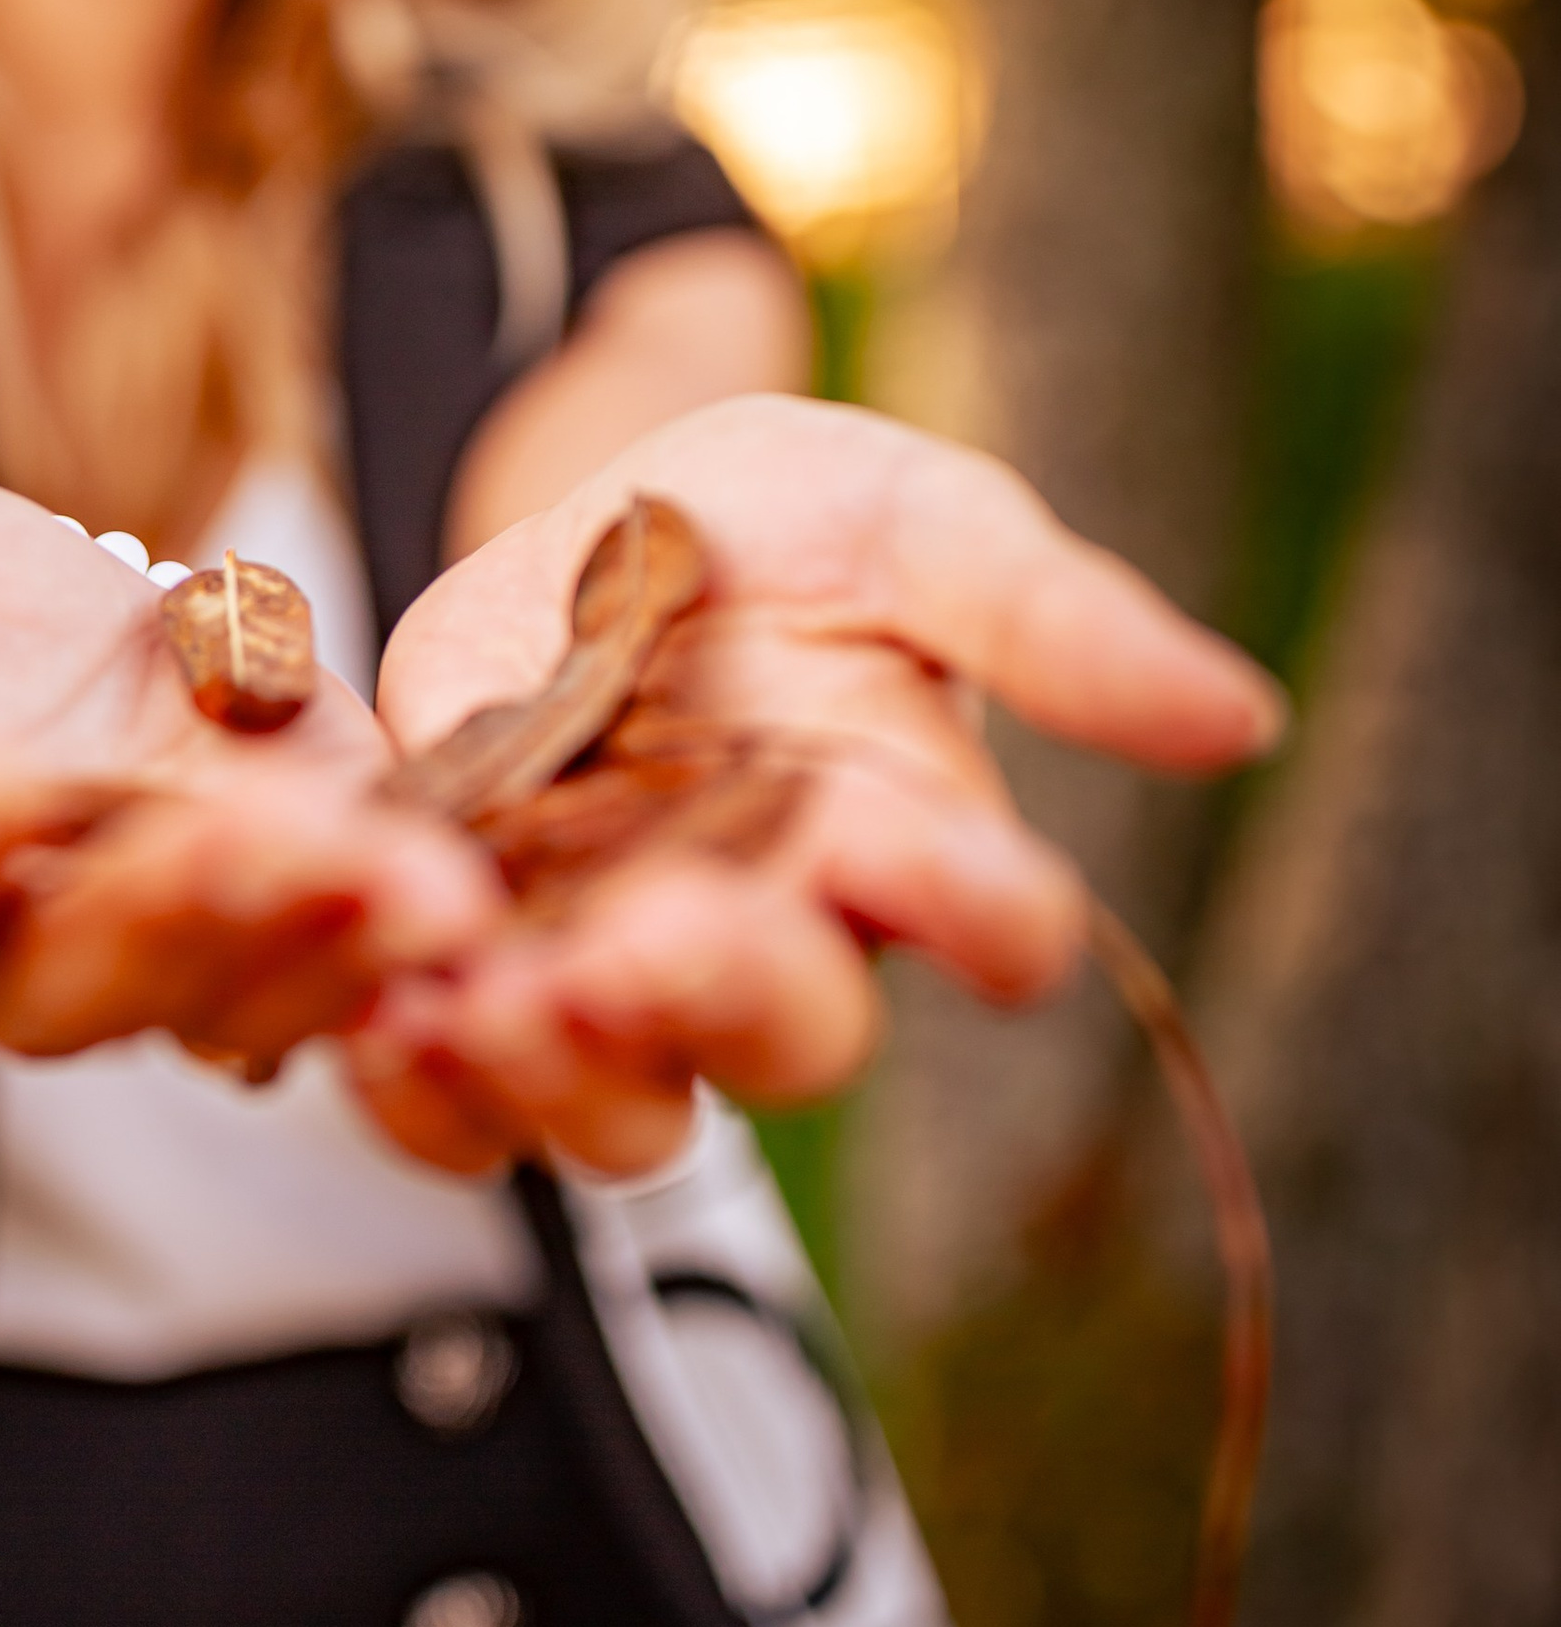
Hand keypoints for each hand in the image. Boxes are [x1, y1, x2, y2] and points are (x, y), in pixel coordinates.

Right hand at [0, 468, 495, 1061]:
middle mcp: (6, 949)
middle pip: (75, 977)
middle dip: (179, 915)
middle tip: (281, 847)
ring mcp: (155, 952)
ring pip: (232, 993)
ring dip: (331, 948)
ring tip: (431, 883)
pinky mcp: (279, 926)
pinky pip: (348, 978)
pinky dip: (419, 962)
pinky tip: (508, 923)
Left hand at [349, 396, 1285, 1175]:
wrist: (575, 520)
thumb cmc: (780, 522)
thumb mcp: (910, 519)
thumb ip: (1046, 618)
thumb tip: (1244, 717)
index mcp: (912, 847)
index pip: (990, 924)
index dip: (971, 908)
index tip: (930, 855)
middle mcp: (780, 946)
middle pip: (791, 1040)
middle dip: (730, 995)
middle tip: (659, 936)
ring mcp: (620, 981)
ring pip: (619, 1107)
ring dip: (559, 1067)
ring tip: (497, 996)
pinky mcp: (475, 981)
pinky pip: (452, 1097)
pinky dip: (417, 1082)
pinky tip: (382, 1023)